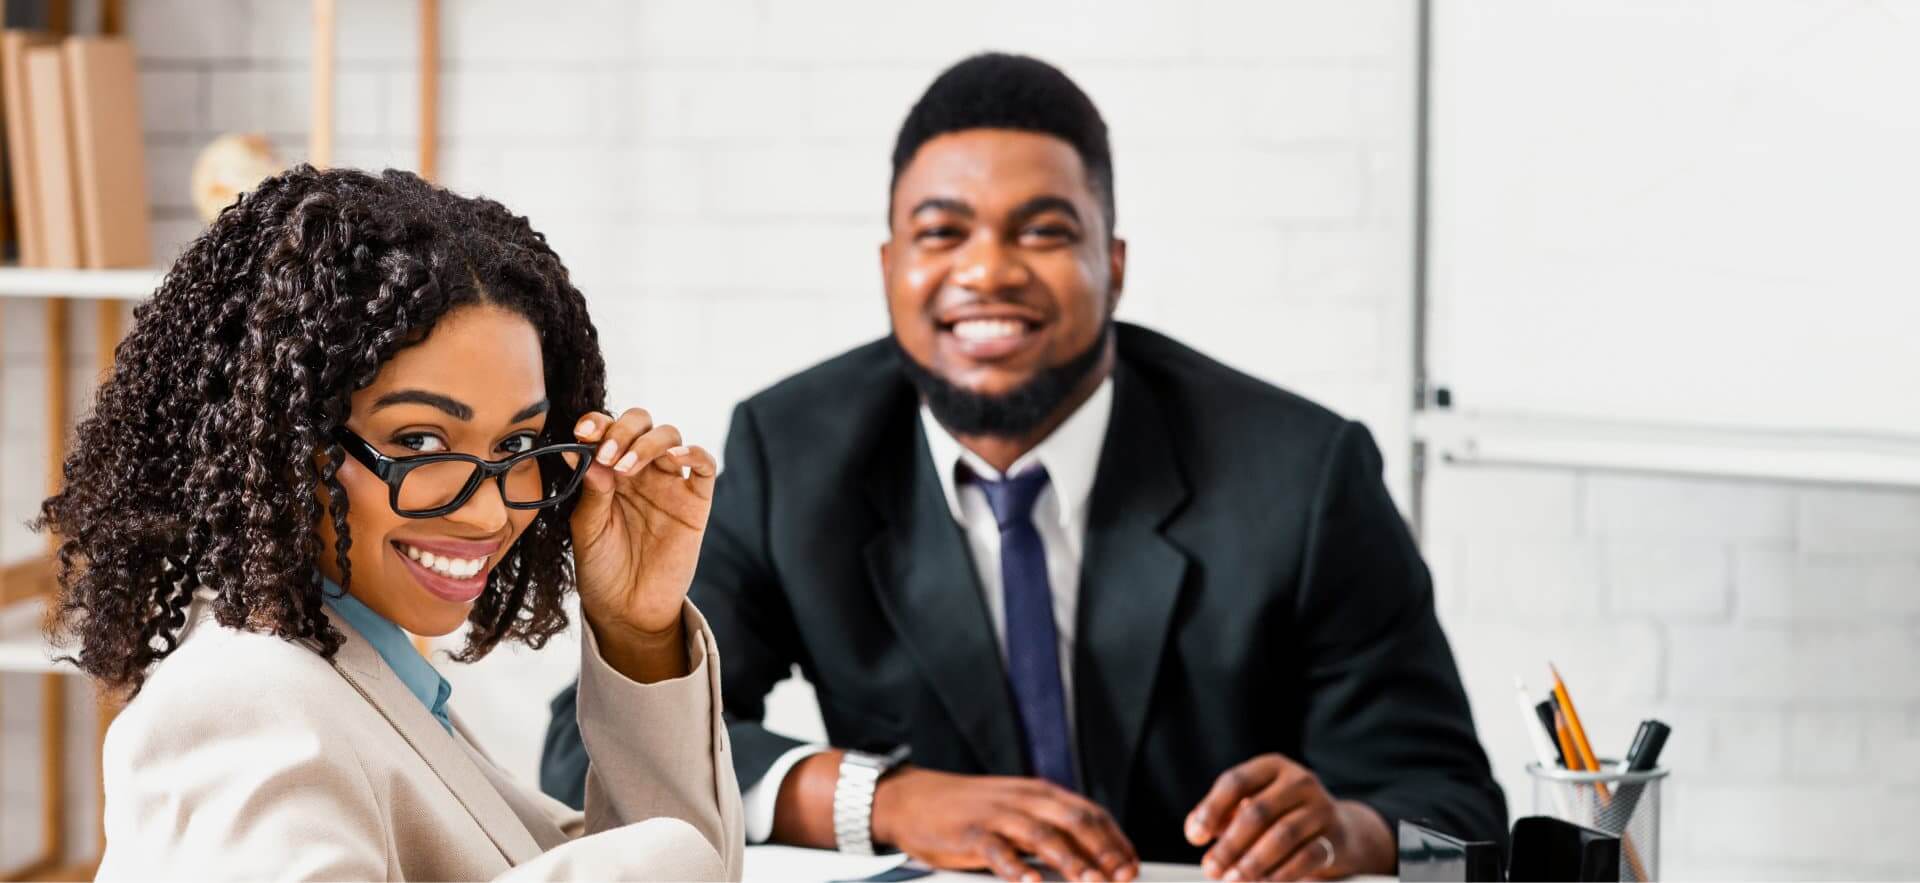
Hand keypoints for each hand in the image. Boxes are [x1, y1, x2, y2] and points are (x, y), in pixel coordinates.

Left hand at [567, 408, 716, 646]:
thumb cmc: (603, 569)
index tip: (582, 433)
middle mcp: (640, 470)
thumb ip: (592, 493)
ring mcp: (670, 484)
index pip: (607, 431)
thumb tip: (593, 456)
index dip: (597, 423)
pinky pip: (705, 465)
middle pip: (641, 423)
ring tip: (626, 466)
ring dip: (648, 442)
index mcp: (609, 471)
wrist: (628, 610)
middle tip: (607, 455)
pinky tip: (675, 458)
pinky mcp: (696, 502)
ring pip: (670, 436)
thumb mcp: (587, 531)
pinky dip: (693, 452)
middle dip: (623, 429)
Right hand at [872, 767, 1138, 881]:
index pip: (1088, 812)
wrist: (913, 798)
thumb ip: (1047, 828)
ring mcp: (998, 815)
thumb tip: (1088, 858)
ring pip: (1042, 835)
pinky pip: (998, 850)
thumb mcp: (1015, 810)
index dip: (1114, 839)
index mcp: (1039, 793)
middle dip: (1102, 850)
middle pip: (1073, 821)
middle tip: (1122, 876)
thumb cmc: (969, 810)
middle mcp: (1024, 799)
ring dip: (1070, 860)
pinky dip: (1016, 868)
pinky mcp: (970, 833)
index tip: (1132, 865)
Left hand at [1185, 754, 1393, 880]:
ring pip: (1283, 835)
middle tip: (1211, 869)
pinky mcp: (1335, 836)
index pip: (1236, 782)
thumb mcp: (1252, 806)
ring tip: (1233, 880)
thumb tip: (1195, 830)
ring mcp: (1321, 807)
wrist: (1341, 830)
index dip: (1212, 809)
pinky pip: (1307, 856)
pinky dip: (1282, 873)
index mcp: (1272, 767)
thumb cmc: (1282, 817)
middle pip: (1257, 812)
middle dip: (1230, 845)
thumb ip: (1221, 815)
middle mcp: (1299, 781)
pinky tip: (1264, 882)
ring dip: (1253, 862)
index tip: (1196, 837)